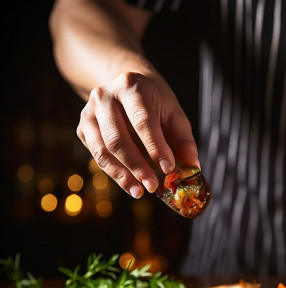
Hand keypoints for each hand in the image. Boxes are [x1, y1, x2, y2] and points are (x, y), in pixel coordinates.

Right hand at [77, 71, 199, 197]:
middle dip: (137, 166)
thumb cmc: (156, 105)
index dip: (155, 147)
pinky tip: (129, 183)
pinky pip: (97, 156)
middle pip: (117, 138)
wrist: (127, 88)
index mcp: (132, 87)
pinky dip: (114, 173)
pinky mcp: (83, 128)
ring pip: (102, 150)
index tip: (168, 169)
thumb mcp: (175, 116)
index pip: (142, 121)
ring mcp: (89, 112)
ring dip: (122, 175)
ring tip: (139, 192)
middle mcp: (104, 96)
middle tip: (152, 187)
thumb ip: (184, 141)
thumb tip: (193, 168)